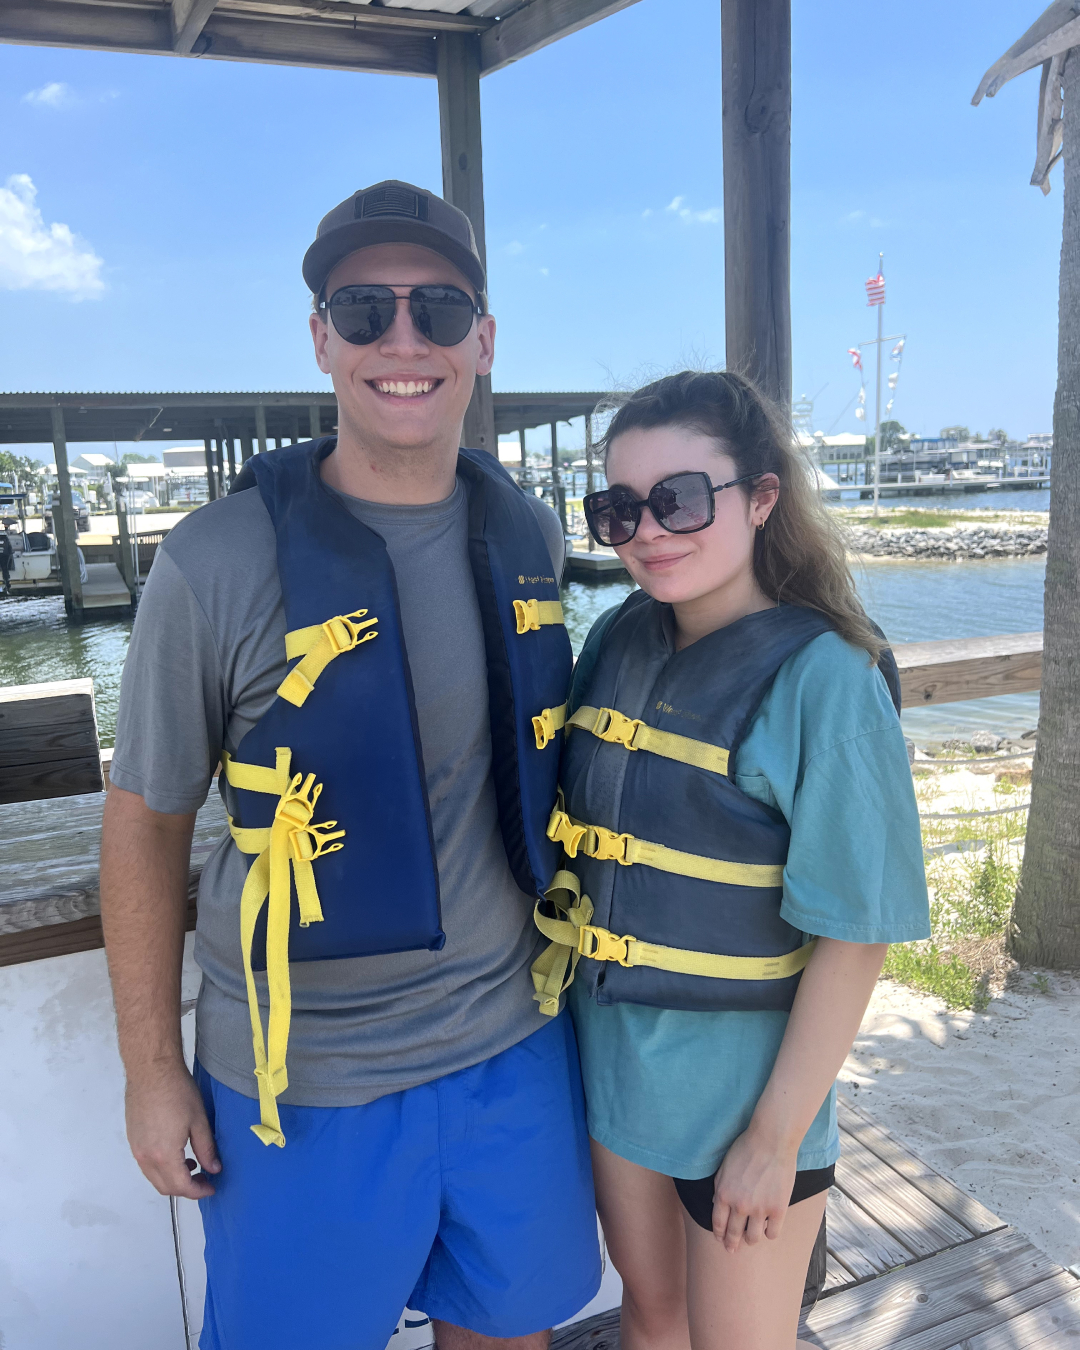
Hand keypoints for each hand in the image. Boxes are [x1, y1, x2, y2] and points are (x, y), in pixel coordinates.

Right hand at [126, 1061, 221, 1198]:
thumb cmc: (177, 1091)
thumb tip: (213, 1169)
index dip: (198, 1191)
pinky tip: (176, 1153)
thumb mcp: (199, 1121)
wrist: (151, 1070)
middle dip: (186, 1188)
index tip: (211, 1187)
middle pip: (165, 1187)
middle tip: (204, 1178)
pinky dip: (162, 1168)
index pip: (181, 1186)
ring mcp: (136, 1149)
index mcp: (164, 1155)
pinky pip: (147, 1165)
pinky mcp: (132, 1140)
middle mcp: (146, 1157)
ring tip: (193, 1164)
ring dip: (173, 1179)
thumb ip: (206, 1149)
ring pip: (154, 1177)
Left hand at [711, 1126, 797, 1252]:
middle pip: (734, 1234)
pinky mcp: (778, 1210)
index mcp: (723, 1194)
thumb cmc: (746, 1148)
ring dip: (750, 1240)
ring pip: (753, 1238)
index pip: (718, 1223)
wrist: (771, 1141)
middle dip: (731, 1244)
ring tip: (751, 1238)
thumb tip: (716, 1202)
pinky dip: (769, 1233)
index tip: (721, 1240)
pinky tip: (768, 1228)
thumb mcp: (724, 1166)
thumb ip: (719, 1186)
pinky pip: (772, 1233)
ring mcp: (760, 1209)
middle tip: (732, 1249)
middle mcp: (739, 1206)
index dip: (719, 1234)